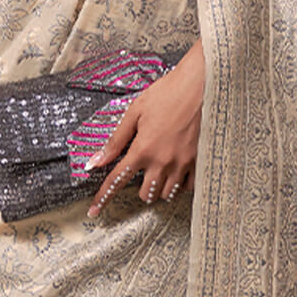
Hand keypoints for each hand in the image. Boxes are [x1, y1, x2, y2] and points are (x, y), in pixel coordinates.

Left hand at [86, 38, 204, 217]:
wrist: (201, 85)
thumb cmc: (167, 93)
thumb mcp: (135, 112)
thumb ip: (116, 140)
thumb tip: (96, 161)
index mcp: (143, 149)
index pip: (117, 180)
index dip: (104, 197)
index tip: (95, 211)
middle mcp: (161, 161)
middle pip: (146, 194)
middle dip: (141, 187)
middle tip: (144, 170)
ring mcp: (181, 164)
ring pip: (166, 193)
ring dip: (160, 186)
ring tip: (161, 168)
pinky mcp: (198, 163)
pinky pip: (186, 187)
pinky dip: (179, 183)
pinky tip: (177, 169)